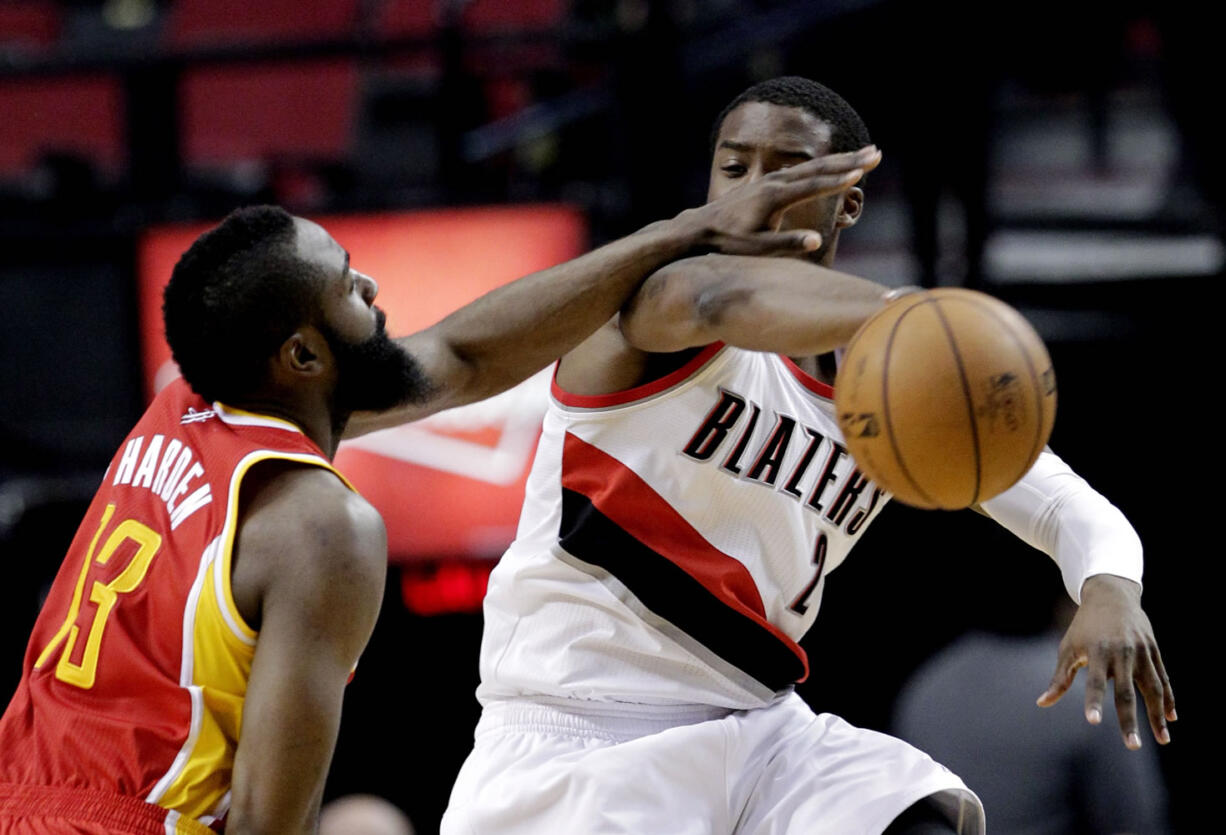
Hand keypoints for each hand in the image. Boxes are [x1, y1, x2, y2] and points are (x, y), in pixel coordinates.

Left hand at [674, 145, 881, 255]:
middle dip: (850, 160)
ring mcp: (773, 180)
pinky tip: (838, 163)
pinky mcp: (770, 182)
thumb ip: (786, 244)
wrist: (700, 228)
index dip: (838, 180)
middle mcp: (775, 183)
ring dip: (842, 159)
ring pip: (813, 166)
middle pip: (819, 168)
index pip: (812, 185)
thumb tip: (816, 242)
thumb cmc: (728, 243)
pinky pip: (804, 170)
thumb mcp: (756, 249)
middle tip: (877, 153)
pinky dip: (825, 165)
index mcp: (774, 197)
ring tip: (868, 152)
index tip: (861, 172)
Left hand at [1037, 574, 1175, 748]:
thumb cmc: (1084, 626)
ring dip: (1157, 715)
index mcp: (1097, 651)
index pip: (1094, 681)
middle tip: (1132, 746)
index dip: (1093, 701)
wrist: (1112, 595)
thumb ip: (1059, 678)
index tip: (1093, 722)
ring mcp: (1142, 652)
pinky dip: (1168, 699)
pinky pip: (1163, 679)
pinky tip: (1171, 719)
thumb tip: (1042, 703)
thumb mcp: (1068, 647)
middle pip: (1126, 692)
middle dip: (1129, 720)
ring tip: (1162, 740)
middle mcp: (1122, 652)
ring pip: (1152, 688)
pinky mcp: (1154, 652)